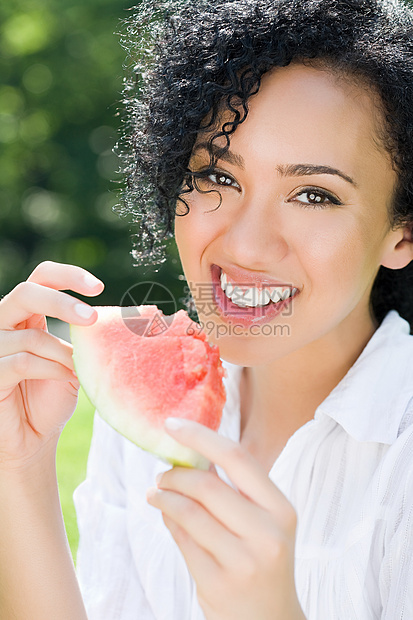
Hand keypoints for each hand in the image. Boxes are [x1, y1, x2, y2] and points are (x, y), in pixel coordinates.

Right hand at [0, 260, 103, 468]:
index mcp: (26, 315)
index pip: (40, 278)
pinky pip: (22, 361)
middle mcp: (4, 324)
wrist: (33, 439)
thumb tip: (133, 316)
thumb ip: (86, 338)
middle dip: (62, 302)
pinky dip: (49, 369)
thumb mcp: (74, 361)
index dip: (67, 275)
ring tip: (74, 370)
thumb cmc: (52, 398)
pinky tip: (63, 378)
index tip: (99, 287)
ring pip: (30, 336)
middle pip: (25, 293)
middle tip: (92, 318)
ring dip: (61, 355)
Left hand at [146, 418, 305, 619]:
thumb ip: (236, 489)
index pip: (237, 458)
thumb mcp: (264, 522)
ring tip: (156, 494)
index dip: (201, 436)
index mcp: (281, 509)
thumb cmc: (263, 560)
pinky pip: (181, 540)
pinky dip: (167, 521)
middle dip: (175, 474)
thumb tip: (192, 451)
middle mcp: (267, 534)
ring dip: (163, 497)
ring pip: (188, 513)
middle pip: (207, 485)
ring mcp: (243, 562)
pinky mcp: (217, 584)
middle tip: (161, 474)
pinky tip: (165, 516)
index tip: (172, 425)